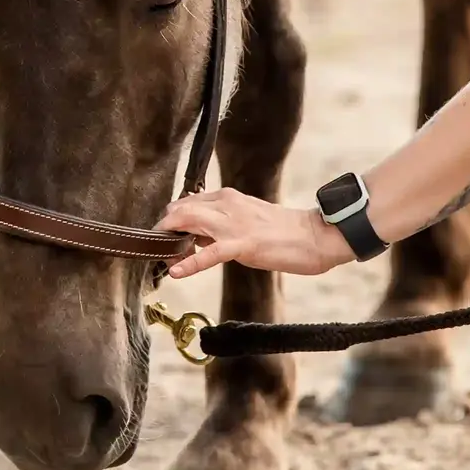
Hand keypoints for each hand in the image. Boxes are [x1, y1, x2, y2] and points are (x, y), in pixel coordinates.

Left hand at [164, 187, 351, 279]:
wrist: (314, 236)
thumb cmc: (283, 232)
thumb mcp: (246, 221)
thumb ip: (221, 225)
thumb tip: (195, 238)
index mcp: (229, 198)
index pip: (187, 202)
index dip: (171, 220)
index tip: (163, 236)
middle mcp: (228, 204)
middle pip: (181, 209)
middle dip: (163, 228)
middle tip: (154, 248)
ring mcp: (235, 223)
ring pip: (190, 223)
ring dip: (170, 241)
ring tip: (160, 258)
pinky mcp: (243, 244)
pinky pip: (209, 254)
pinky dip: (190, 263)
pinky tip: (176, 271)